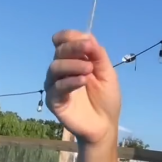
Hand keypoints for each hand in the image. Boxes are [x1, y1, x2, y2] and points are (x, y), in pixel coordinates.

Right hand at [44, 30, 121, 144]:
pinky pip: (57, 87)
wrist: (105, 125)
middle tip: (89, 49)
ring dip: (73, 64)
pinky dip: (70, 81)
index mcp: (74, 60)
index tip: (87, 41)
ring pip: (55, 67)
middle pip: (59, 51)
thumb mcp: (107, 73)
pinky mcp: (54, 101)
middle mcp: (62, 70)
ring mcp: (55, 85)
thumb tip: (87, 37)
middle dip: (74, 47)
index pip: (63, 41)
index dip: (71, 37)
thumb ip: (98, 55)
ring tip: (89, 69)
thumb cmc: (106, 99)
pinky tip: (83, 81)